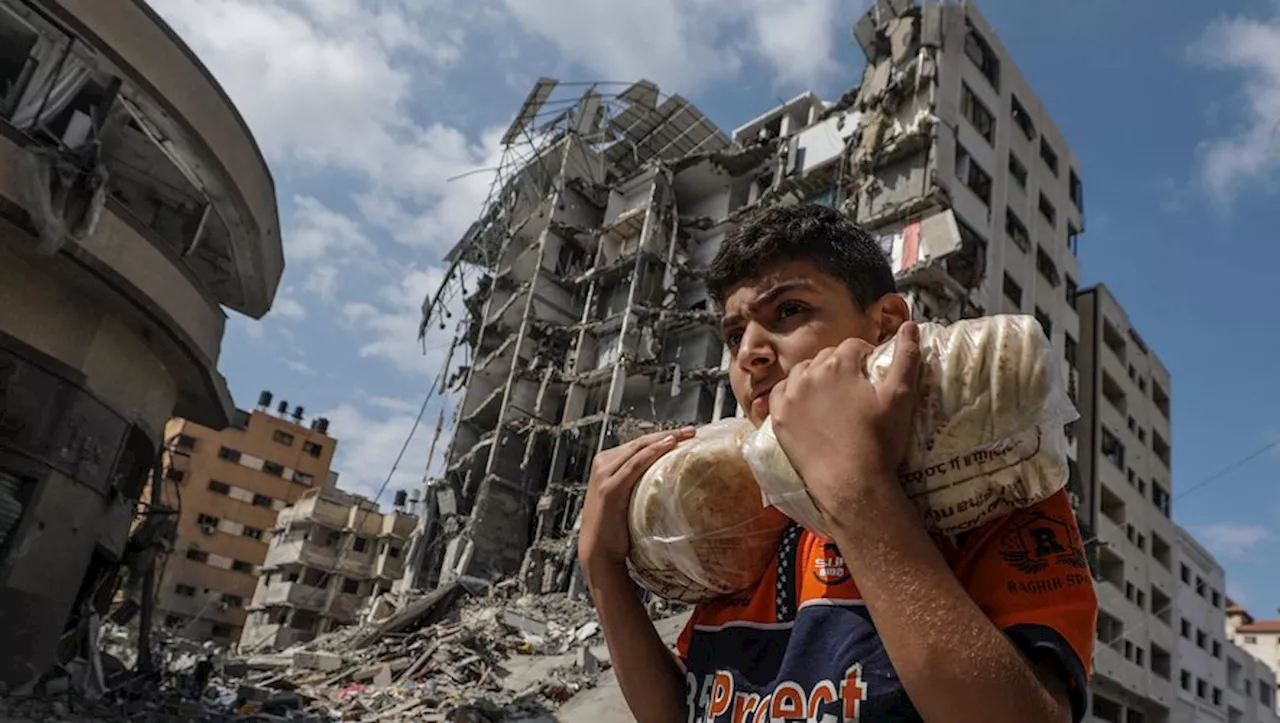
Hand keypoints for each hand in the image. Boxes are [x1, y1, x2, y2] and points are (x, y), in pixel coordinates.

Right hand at [578, 427, 696, 575]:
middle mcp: (603, 464)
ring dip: (664, 439)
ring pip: (638, 448)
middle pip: (640, 442)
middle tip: (691, 430)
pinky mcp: (610, 488)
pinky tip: (668, 445)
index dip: (662, 436)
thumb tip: (668, 479)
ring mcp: (604, 475)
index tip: (685, 434)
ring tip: (686, 434)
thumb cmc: (616, 528)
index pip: (639, 444)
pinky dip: (652, 452)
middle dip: (667, 434)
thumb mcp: (627, 498)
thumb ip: (639, 484)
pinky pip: (635, 464)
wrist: (599, 552)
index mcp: (606, 463)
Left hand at [768, 322, 921, 517]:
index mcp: (839, 365)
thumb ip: (906, 358)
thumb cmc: (879, 442)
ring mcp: (791, 397)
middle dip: (841, 365)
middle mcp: (809, 375)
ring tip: (830, 394)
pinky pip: (780, 394)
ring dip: (815, 376)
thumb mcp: (900, 397)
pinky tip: (804, 404)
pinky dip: (791, 394)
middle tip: (854, 386)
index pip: (853, 346)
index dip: (865, 354)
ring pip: (801, 372)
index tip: (871, 369)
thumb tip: (909, 326)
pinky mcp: (779, 419)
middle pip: (826, 357)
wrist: (851, 483)